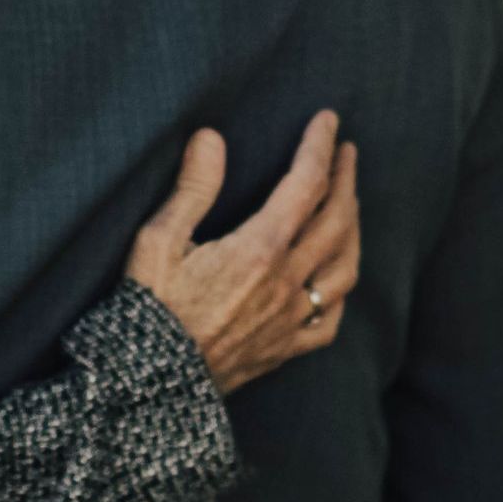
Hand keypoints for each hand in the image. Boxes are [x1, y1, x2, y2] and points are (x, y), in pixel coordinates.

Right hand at [125, 110, 358, 394]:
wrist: (150, 382)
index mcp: (259, 249)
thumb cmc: (149, 307)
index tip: (328, 120)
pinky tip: (336, 278)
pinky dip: (341, 290)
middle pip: (337, 222)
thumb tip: (212, 138)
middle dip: (345, 180)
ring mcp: (291, 319)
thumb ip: (192, 188)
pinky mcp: (285, 349)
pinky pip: (331, 319)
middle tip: (346, 152)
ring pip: (345, 268)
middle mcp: (286, 282)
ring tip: (349, 204)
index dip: (319, 147)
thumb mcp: (158, 240)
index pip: (304, 185)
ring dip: (354, 228)